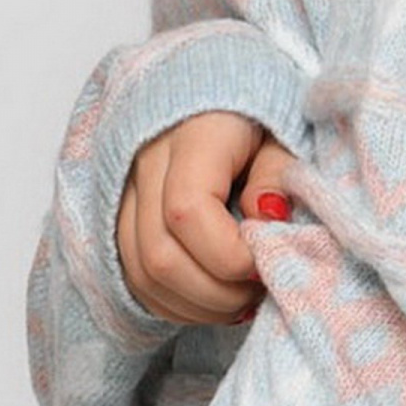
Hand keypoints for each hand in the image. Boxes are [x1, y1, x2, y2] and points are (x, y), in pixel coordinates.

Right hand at [116, 114, 293, 325]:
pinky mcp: (120, 218)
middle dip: (216, 294)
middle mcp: (145, 164)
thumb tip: (267, 220)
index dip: (229, 255)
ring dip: (197, 306)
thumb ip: (279, 176)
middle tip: (259, 290)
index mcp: (191, 135)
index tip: (267, 264)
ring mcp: (125, 193)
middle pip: (159, 254)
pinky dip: (176, 303)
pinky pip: (135, 279)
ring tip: (241, 299)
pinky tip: (213, 299)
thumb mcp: (285, 136)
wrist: (217, 99)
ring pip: (142, 275)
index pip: (187, 211)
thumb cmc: (259, 118)